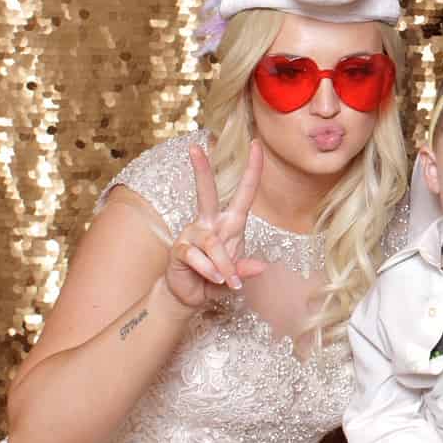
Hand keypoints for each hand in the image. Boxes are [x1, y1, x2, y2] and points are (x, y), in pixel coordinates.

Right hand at [164, 141, 267, 308]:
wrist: (191, 297)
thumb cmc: (217, 279)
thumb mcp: (237, 275)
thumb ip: (246, 270)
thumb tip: (261, 267)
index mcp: (230, 223)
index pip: (244, 193)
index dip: (252, 170)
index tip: (256, 144)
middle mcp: (210, 223)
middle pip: (207, 193)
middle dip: (201, 170)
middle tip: (194, 147)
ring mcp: (193, 234)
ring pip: (212, 243)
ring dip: (224, 265)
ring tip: (228, 281)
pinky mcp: (180, 249)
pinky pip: (197, 257)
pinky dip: (210, 271)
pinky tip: (215, 279)